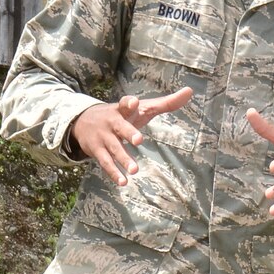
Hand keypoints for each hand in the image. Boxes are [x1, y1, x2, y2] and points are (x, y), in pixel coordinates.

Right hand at [69, 87, 194, 185]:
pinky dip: (113, 173)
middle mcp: (112, 122)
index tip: (134, 103)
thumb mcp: (142, 108)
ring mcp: (103, 137)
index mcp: (123, 109)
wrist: (83, 120)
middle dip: (129, 133)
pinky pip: (105, 162)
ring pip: (114, 148)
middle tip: (139, 140)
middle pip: (120, 127)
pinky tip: (123, 182)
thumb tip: (189, 92)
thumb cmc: (122, 114)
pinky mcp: (97, 150)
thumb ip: (165, 103)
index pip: (125, 103)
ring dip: (123, 159)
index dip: (129, 103)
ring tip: (135, 170)